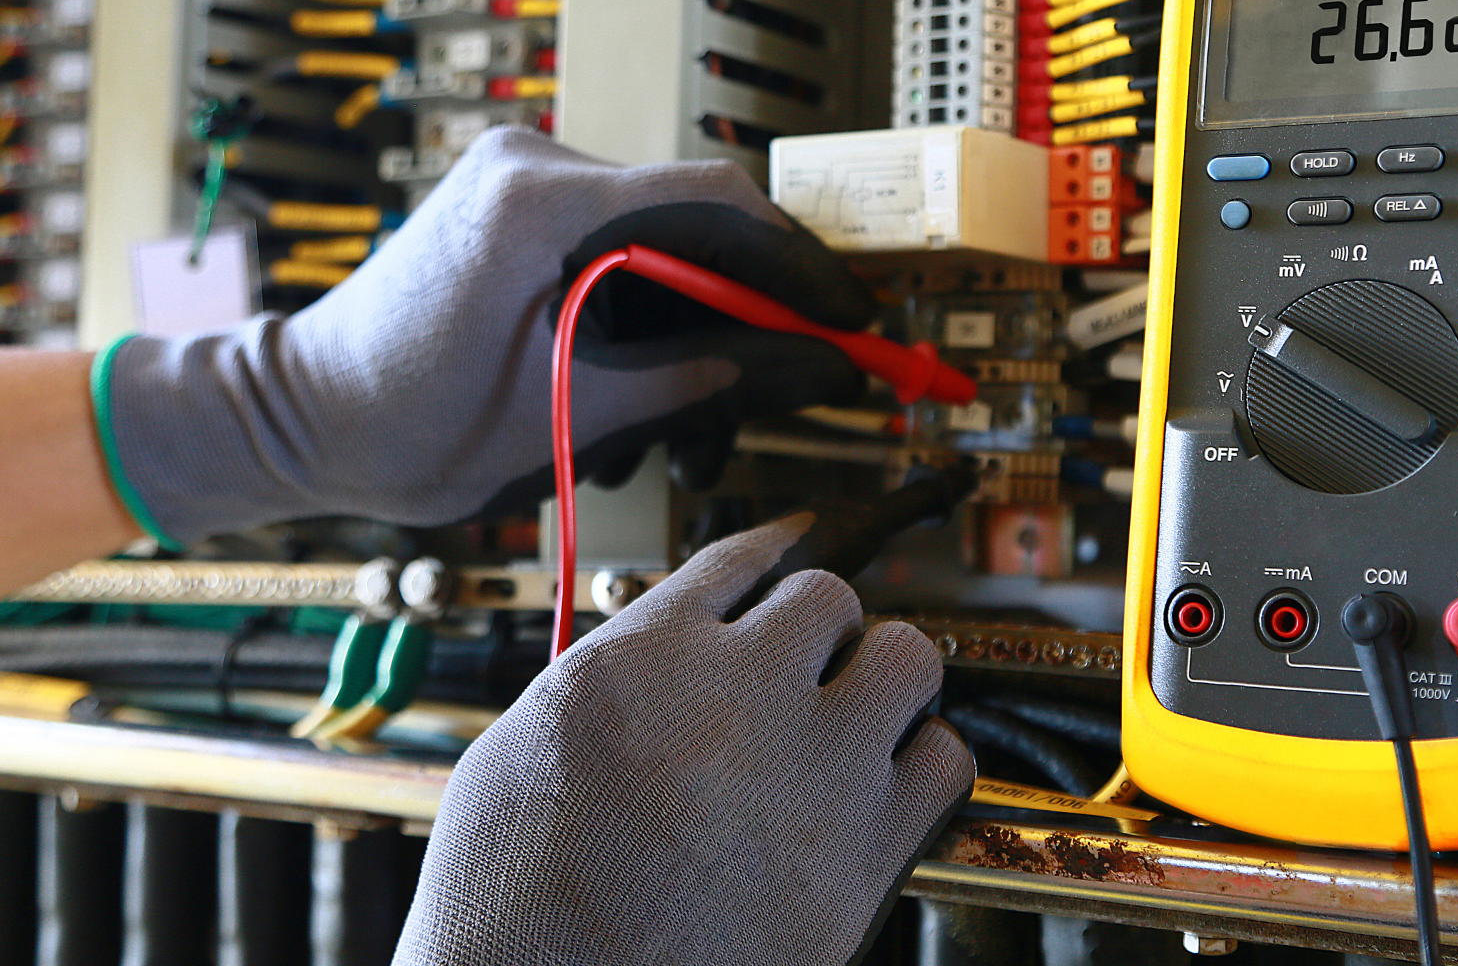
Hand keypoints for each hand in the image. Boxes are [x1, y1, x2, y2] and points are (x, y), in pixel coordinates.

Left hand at [97, 127, 877, 544]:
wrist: (297, 420)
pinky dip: (648, 331)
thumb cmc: (404, 427)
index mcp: (537, 202)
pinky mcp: (522, 214)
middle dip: (746, 326)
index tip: (853, 327)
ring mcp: (525, 184)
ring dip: (695, 346)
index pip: (716, 203)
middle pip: (698, 229)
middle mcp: (534, 166)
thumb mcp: (572, 415)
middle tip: (776, 405)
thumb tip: (819, 364)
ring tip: (683, 442)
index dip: (800, 269)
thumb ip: (702, 379)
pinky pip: (623, 260)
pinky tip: (634, 409)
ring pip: (667, 252)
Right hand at [394, 518, 974, 965]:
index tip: (793, 553)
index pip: (738, 562)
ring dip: (887, 678)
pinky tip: (893, 784)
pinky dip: (928, 762)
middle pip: (829, 596)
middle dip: (822, 632)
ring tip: (863, 718)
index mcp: (643, 661)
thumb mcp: (519, 755)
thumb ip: (604, 688)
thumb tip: (648, 663)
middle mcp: (738, 690)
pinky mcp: (867, 845)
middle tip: (812, 674)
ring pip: (908, 655)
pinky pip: (946, 759)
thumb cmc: (511, 904)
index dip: (772, 556)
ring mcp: (813, 762)